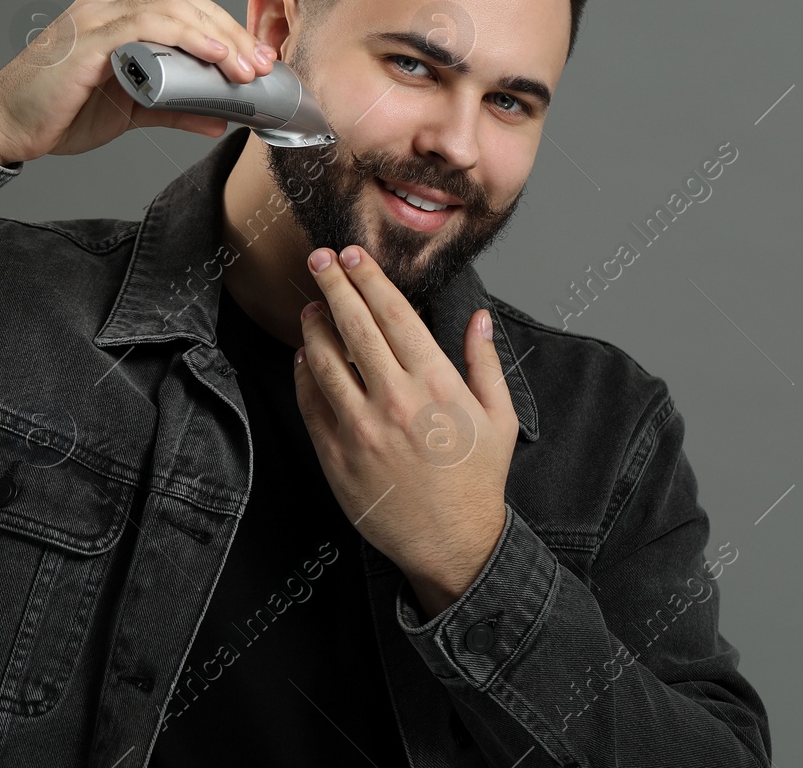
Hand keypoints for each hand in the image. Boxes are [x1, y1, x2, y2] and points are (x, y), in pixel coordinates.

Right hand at [0, 0, 274, 165]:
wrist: (5, 126)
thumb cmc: (57, 113)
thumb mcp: (130, 109)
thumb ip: (175, 108)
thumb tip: (219, 119)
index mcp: (117, 13)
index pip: (184, 7)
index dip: (226, 29)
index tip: (257, 61)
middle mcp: (108, 4)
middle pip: (186, 3)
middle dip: (231, 34)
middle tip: (261, 67)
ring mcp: (97, 16)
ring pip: (173, 9)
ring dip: (217, 38)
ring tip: (245, 69)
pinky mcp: (89, 37)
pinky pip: (148, 25)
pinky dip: (187, 38)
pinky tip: (213, 57)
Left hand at [292, 244, 518, 618]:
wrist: (452, 544)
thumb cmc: (477, 482)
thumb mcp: (499, 419)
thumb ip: (485, 364)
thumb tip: (479, 319)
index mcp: (436, 385)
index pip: (394, 316)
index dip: (369, 280)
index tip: (353, 257)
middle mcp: (395, 400)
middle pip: (354, 327)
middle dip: (333, 286)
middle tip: (319, 259)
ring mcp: (361, 428)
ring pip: (324, 361)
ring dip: (313, 326)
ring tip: (309, 306)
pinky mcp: (336, 455)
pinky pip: (311, 402)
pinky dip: (303, 373)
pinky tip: (303, 356)